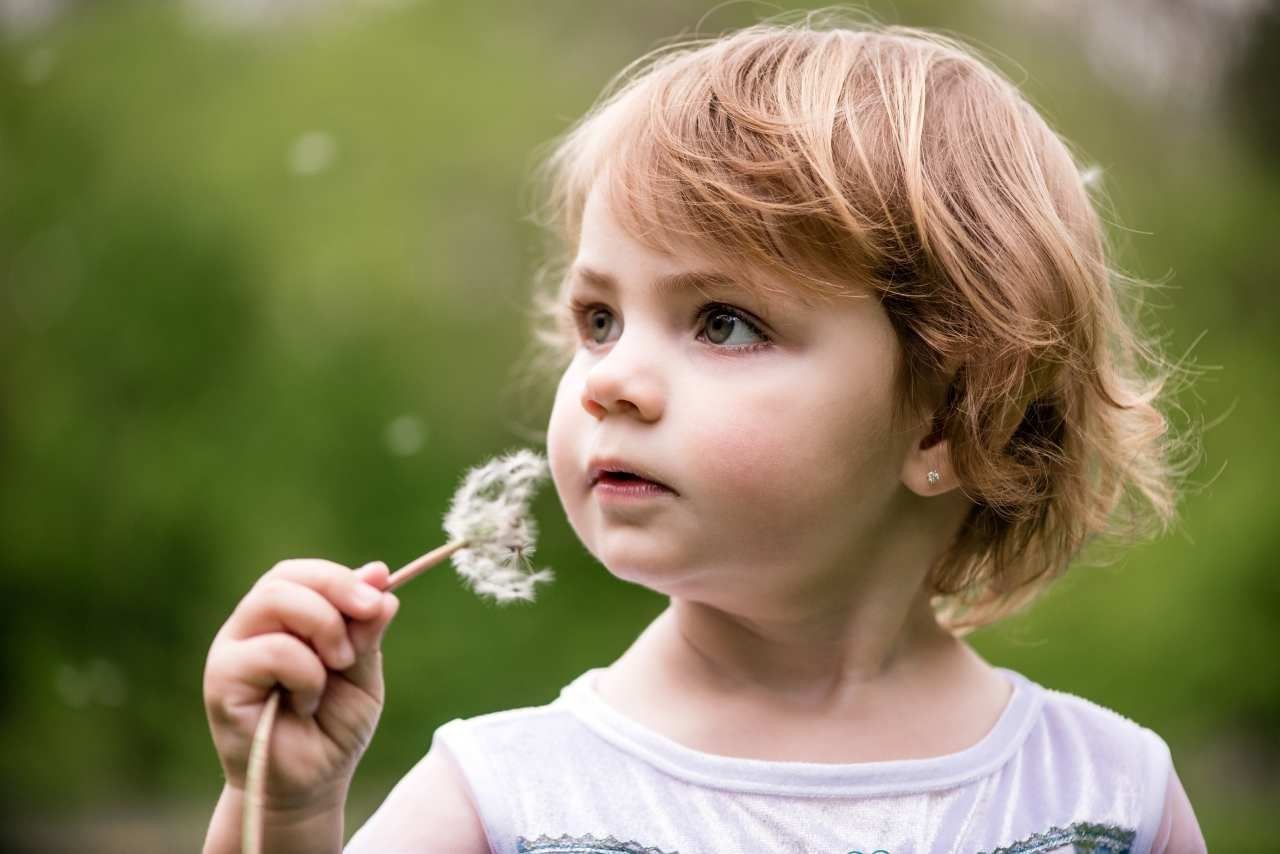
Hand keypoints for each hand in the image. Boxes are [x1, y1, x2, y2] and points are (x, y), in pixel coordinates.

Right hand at [203, 558, 399, 812]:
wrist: (312, 785)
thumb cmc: (333, 726)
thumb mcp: (362, 670)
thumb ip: (365, 627)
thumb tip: (378, 574)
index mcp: (282, 620)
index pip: (301, 574)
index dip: (341, 577)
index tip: (381, 593)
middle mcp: (251, 628)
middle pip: (284, 579)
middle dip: (336, 590)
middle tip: (369, 616)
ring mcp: (231, 651)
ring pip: (274, 601)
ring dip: (324, 627)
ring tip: (337, 666)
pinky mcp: (221, 680)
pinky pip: (272, 650)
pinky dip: (306, 672)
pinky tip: (306, 704)